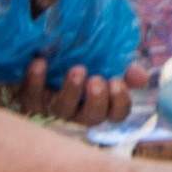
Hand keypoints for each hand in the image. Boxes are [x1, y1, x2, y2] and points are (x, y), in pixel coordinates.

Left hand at [13, 58, 142, 127]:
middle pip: (92, 117)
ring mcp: (54, 108)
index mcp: (100, 103)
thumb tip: (141, 76)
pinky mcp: (31, 101)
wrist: (41, 54)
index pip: (117, 114)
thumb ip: (124, 68)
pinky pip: (31, 97)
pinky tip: (40, 63)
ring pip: (63, 109)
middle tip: (97, 81)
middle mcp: (78, 111)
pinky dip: (35, 81)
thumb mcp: (105, 63)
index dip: (119, 103)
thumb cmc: (81, 60)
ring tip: (77, 70)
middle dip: (97, 100)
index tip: (117, 82)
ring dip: (71, 90)